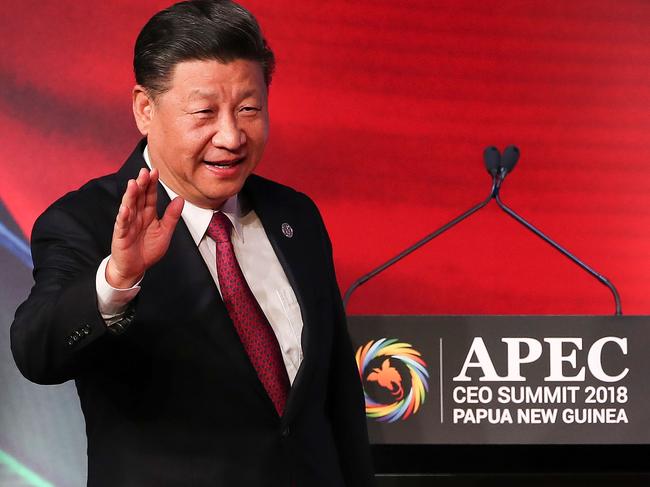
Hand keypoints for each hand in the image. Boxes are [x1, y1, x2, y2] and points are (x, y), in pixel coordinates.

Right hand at [106, 168, 183, 287]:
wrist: (135, 268)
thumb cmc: (148, 249)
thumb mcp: (165, 232)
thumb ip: (172, 216)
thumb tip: (180, 199)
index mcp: (148, 214)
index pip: (150, 196)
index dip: (152, 184)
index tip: (155, 171)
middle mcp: (137, 216)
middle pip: (138, 197)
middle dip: (141, 184)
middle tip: (144, 171)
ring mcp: (128, 224)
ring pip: (128, 207)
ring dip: (130, 196)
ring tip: (133, 184)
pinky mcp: (121, 236)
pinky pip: (122, 225)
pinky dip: (123, 217)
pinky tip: (125, 208)